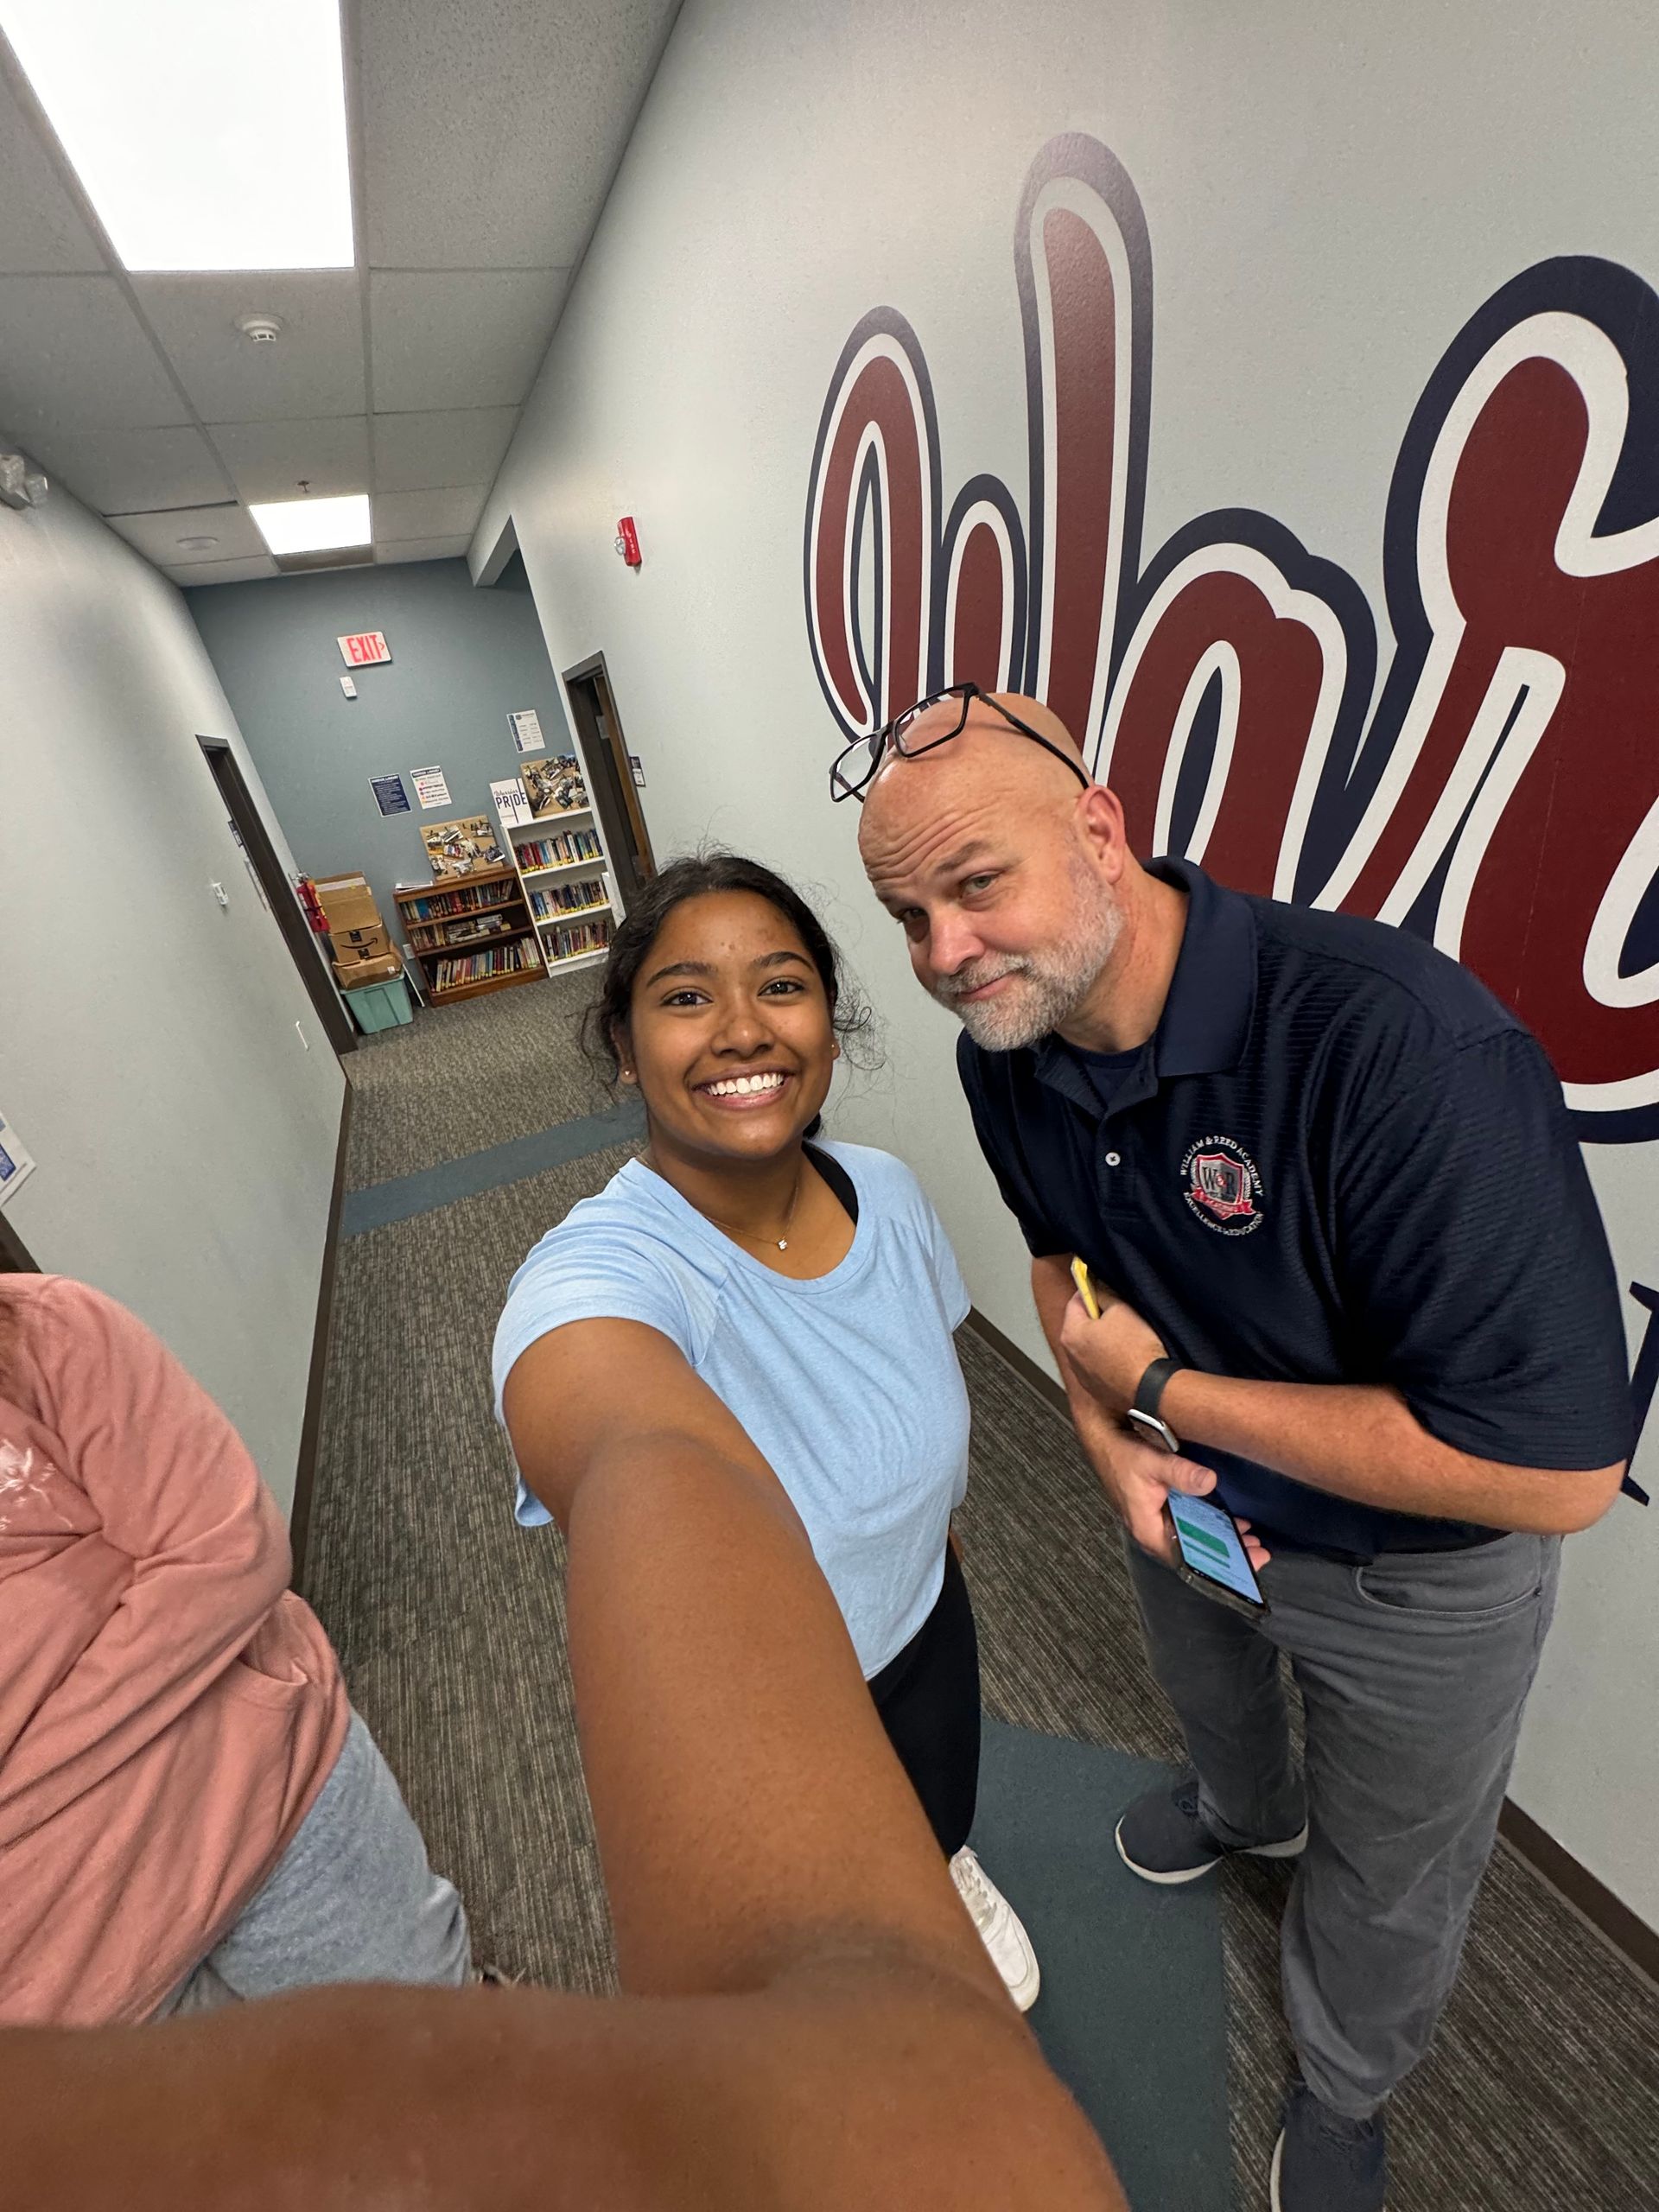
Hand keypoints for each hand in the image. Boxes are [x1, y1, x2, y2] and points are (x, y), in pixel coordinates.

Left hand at [1059, 1284, 1165, 1413]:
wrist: (1151, 1388)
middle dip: (1098, 1318)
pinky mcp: (1097, 1390)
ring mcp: (1083, 1376)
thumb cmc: (1136, 1350)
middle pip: (1081, 1326)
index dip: (1090, 1291)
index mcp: (1071, 1334)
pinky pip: (1100, 1368)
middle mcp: (1071, 1357)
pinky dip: (1110, 1361)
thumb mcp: (1122, 1309)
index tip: (1100, 1287)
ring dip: (1104, 1341)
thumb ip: (1105, 1295)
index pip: (1074, 1302)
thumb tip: (1098, 1288)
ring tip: (1127, 1339)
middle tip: (1119, 1314)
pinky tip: (1128, 1358)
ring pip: (1091, 1348)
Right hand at [1082, 1429, 1271, 1571]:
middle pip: (1194, 1552)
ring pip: (1193, 1538)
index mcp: (1149, 1530)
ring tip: (1249, 1537)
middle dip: (1226, 1553)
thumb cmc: (1122, 1454)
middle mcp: (1153, 1532)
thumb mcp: (1152, 1462)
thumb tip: (1210, 1482)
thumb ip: (1180, 1473)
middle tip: (1258, 1550)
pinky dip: (1209, 1523)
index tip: (1248, 1561)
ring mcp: (1156, 1520)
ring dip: (1220, 1538)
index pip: (1188, 1560)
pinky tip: (1229, 1518)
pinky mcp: (1160, 1509)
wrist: (1102, 1438)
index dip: (1219, 1565)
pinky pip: (1188, 1525)